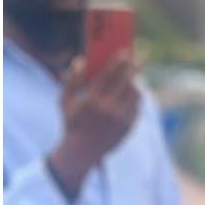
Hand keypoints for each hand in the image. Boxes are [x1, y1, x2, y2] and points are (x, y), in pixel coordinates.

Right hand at [50, 52, 138, 195]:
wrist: (82, 152)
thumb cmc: (72, 123)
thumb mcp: (64, 101)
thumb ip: (71, 80)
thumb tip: (81, 60)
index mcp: (92, 101)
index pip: (109, 76)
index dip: (118, 62)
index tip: (125, 52)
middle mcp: (109, 110)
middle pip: (126, 82)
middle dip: (133, 68)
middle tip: (140, 57)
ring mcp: (121, 119)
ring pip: (135, 95)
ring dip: (135, 83)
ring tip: (132, 77)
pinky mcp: (129, 127)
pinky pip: (137, 107)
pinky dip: (135, 98)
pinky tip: (132, 92)